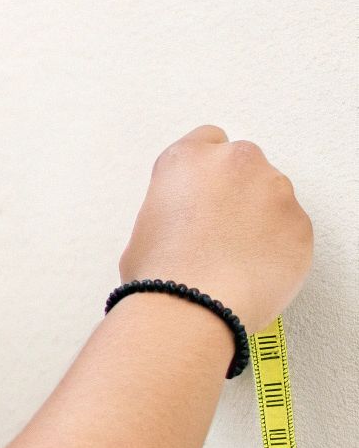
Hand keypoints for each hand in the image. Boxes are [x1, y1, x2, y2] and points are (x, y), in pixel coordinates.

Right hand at [118, 124, 312, 328]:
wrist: (193, 308)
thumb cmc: (162, 274)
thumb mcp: (145, 227)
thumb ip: (173, 208)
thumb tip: (184, 224)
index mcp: (188, 159)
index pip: (206, 139)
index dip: (204, 170)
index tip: (204, 189)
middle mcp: (235, 164)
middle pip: (243, 164)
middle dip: (235, 190)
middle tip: (218, 228)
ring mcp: (274, 191)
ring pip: (272, 195)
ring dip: (260, 216)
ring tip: (235, 255)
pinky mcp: (301, 224)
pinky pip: (292, 228)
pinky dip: (279, 245)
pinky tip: (253, 268)